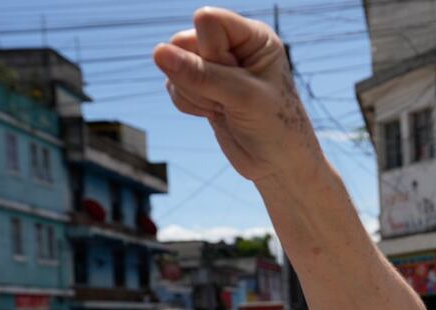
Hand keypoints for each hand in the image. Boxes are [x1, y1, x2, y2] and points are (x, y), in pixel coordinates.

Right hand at [153, 8, 321, 182]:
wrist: (278, 164)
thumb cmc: (276, 127)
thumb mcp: (243, 98)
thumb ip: (201, 75)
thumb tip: (157, 52)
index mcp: (252, 36)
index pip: (208, 20)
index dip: (210, 50)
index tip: (236, 76)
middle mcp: (232, 46)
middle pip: (184, 41)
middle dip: (199, 75)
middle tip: (230, 98)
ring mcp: (214, 67)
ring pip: (173, 64)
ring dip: (195, 93)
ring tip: (226, 108)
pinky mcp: (200, 87)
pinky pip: (172, 86)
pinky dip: (189, 103)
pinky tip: (215, 113)